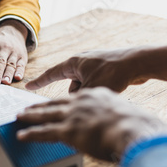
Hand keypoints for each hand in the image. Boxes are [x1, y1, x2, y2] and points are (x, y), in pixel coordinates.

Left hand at [0, 20, 27, 85]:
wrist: (13, 31)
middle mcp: (4, 48)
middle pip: (0, 62)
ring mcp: (14, 52)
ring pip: (11, 64)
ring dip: (8, 74)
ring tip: (5, 82)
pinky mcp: (22, 56)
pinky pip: (21, 65)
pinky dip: (20, 71)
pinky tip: (17, 77)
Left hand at [16, 87, 166, 161]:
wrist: (135, 129)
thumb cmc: (138, 126)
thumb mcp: (126, 116)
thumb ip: (114, 119)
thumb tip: (114, 128)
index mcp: (96, 95)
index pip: (73, 98)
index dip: (61, 102)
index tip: (53, 103)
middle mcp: (81, 102)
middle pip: (55, 103)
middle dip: (40, 106)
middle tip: (28, 108)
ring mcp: (73, 115)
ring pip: (46, 115)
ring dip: (30, 117)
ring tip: (19, 117)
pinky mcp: (68, 130)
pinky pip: (44, 132)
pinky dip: (31, 134)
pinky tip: (21, 135)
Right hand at [26, 45, 166, 92]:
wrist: (139, 63)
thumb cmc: (114, 73)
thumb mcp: (90, 89)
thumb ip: (76, 98)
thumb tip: (71, 105)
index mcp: (74, 63)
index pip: (50, 74)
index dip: (39, 82)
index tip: (28, 87)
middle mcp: (81, 62)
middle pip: (71, 85)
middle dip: (77, 96)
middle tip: (85, 100)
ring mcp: (93, 65)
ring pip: (83, 87)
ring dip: (89, 95)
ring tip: (103, 95)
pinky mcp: (104, 70)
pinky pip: (94, 85)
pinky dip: (98, 91)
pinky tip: (110, 93)